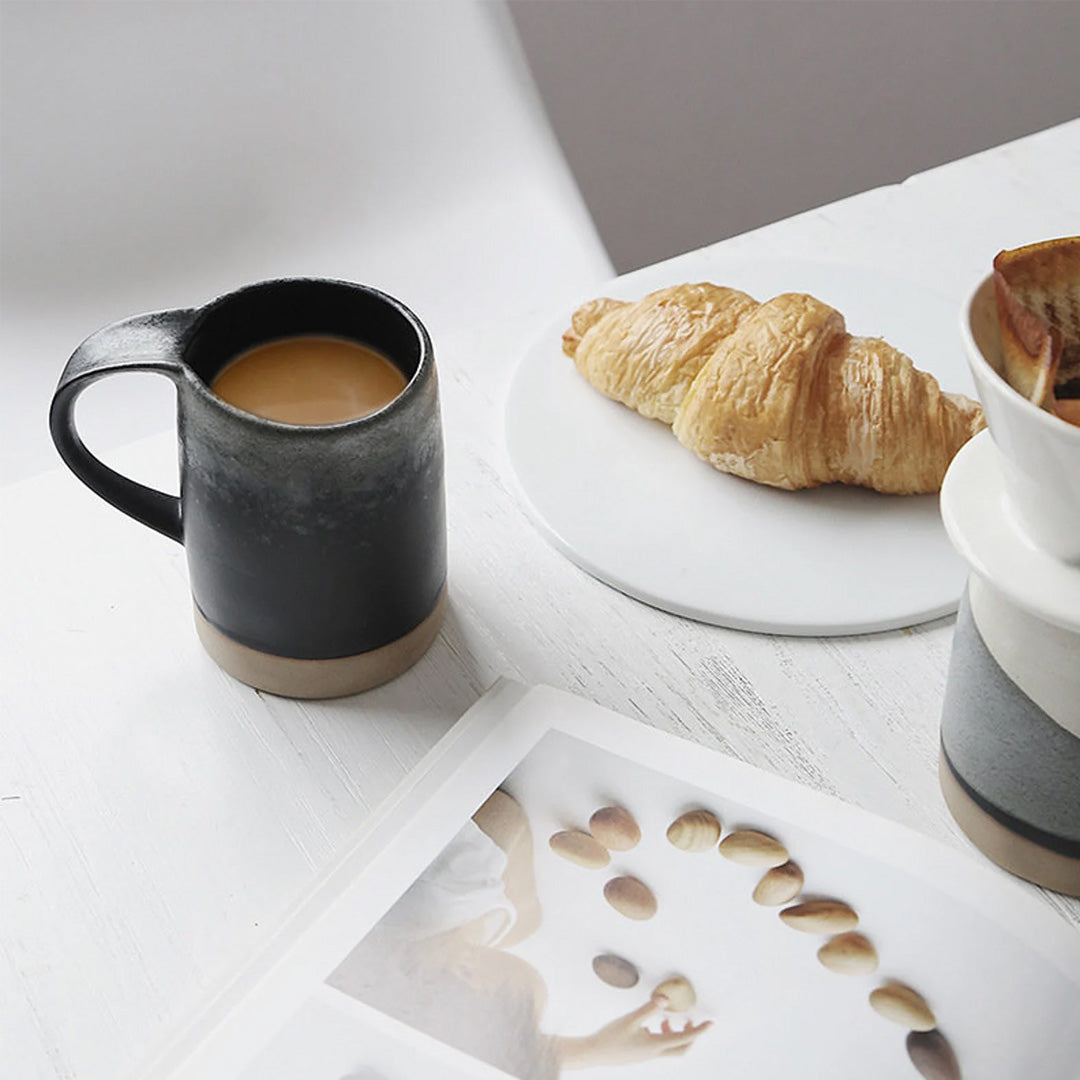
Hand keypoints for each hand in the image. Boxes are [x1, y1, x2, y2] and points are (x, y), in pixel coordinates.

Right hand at [556, 994, 711, 1068]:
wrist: (595, 1053)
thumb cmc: (611, 1036)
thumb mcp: (630, 1019)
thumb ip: (648, 1008)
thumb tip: (665, 999)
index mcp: (655, 1045)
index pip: (685, 1038)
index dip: (699, 1030)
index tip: (711, 1023)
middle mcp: (654, 1053)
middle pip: (681, 1048)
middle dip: (690, 1035)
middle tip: (692, 1020)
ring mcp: (647, 1055)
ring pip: (670, 1048)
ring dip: (674, 1033)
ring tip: (668, 1019)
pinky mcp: (640, 1054)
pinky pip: (658, 1046)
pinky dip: (662, 1035)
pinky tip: (650, 1024)